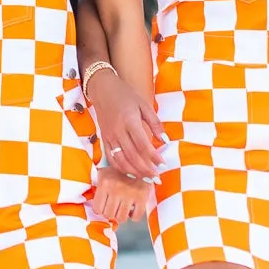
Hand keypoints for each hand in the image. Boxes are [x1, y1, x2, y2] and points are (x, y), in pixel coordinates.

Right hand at [84, 66, 165, 180]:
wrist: (103, 89)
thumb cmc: (125, 95)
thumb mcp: (144, 104)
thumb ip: (155, 123)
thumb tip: (165, 141)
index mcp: (129, 121)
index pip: (142, 144)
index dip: (153, 157)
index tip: (163, 164)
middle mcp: (118, 131)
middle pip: (132, 156)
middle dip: (146, 169)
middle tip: (157, 177)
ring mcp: (109, 137)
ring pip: (121, 160)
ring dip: (135, 172)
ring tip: (147, 178)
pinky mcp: (104, 140)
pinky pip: (111, 158)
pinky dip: (121, 168)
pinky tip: (131, 173)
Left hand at [90, 163, 149, 225]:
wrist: (138, 161)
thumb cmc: (118, 170)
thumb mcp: (104, 173)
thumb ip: (97, 186)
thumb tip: (92, 202)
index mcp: (105, 184)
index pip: (97, 209)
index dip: (100, 209)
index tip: (104, 206)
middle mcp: (116, 190)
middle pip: (109, 215)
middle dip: (110, 213)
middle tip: (114, 207)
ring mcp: (129, 194)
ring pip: (121, 218)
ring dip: (121, 216)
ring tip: (122, 208)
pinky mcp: (142, 197)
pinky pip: (136, 217)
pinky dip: (134, 216)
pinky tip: (132, 209)